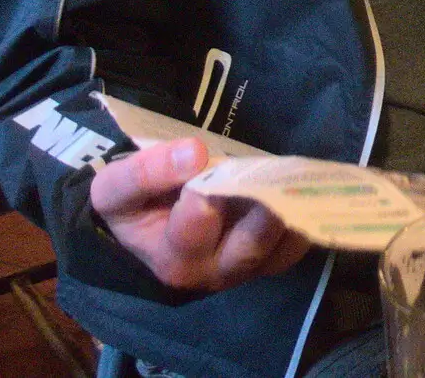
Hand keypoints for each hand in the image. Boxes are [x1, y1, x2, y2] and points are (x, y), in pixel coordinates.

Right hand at [90, 139, 309, 291]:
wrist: (149, 224)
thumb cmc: (133, 207)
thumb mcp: (114, 189)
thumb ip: (144, 173)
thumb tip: (192, 153)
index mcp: (173, 259)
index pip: (193, 232)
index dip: (204, 203)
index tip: (205, 176)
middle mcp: (215, 271)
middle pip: (249, 247)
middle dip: (265, 214)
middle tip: (277, 180)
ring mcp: (248, 265)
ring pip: (281, 247)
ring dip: (295, 213)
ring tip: (302, 180)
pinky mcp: (271, 254)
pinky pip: (296, 242)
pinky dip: (306, 215)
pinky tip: (310, 186)